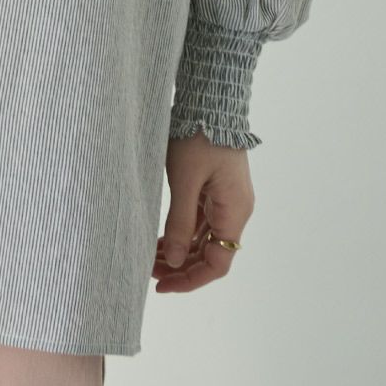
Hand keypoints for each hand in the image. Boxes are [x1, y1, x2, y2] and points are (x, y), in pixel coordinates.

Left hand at [152, 130, 254, 294]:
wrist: (211, 100)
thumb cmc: (199, 137)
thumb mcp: (185, 181)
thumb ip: (180, 223)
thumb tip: (174, 261)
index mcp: (234, 211)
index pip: (218, 263)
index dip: (190, 280)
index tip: (162, 285)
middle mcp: (235, 210)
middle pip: (211, 253)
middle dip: (181, 267)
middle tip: (149, 272)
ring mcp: (227, 199)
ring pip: (204, 238)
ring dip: (180, 250)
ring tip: (150, 257)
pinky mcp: (217, 188)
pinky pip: (202, 220)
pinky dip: (183, 232)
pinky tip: (161, 237)